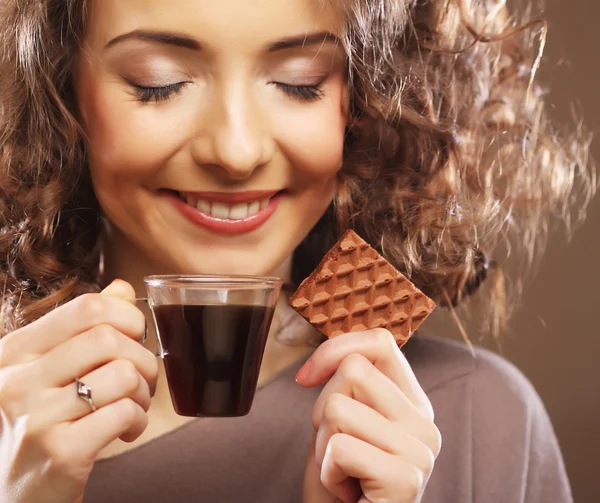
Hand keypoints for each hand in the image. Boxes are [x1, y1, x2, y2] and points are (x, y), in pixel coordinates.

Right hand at [0, 280, 157, 502]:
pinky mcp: (60, 452)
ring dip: (144, 393)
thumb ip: (83, 326)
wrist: (15, 494)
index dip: (128, 317)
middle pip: (110, 339)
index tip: (134, 338)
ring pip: (124, 375)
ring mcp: (36, 417)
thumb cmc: (42, 423)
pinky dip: (139, 421)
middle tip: (141, 381)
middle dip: (143, 359)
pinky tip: (126, 431)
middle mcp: (18, 380)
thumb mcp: (48, 370)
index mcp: (15, 351)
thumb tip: (122, 289)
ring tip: (131, 408)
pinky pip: (125, 412)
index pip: (87, 307)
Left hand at [296, 329, 440, 502]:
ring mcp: (420, 450)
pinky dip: (326, 471)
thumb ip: (350, 386)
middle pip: (353, 370)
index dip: (334, 349)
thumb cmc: (343, 481)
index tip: (305, 377)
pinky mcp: (406, 478)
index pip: (381, 342)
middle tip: (336, 446)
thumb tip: (331, 355)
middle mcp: (425, 422)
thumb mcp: (345, 422)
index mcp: (413, 403)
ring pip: (337, 407)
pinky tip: (346, 490)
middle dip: (323, 408)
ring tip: (341, 469)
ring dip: (322, 443)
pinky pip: (339, 448)